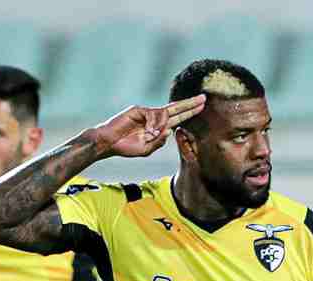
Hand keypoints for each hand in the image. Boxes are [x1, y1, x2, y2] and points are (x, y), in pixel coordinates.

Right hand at [92, 95, 206, 158]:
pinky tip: (147, 132)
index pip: (177, 118)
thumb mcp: (147, 149)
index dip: (189, 112)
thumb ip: (159, 142)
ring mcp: (146, 113)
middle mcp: (154, 118)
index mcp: (157, 127)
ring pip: (163, 116)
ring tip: (149, 136)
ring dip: (160, 127)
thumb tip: (169, 130)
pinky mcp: (138, 110)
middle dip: (190, 104)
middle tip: (203, 98)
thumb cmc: (126, 147)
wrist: (109, 143)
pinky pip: (153, 115)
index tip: (201, 106)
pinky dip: (152, 125)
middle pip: (176, 109)